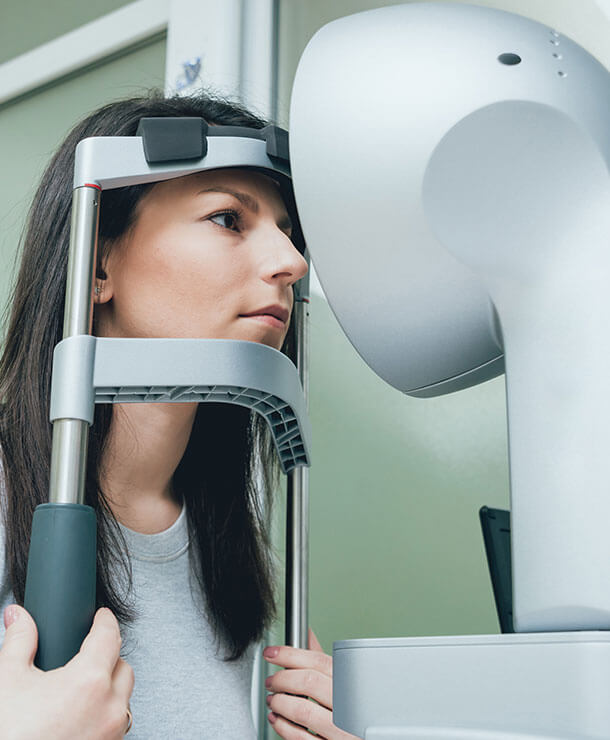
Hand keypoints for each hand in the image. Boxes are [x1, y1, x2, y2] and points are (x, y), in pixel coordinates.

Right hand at [0, 604, 133, 739]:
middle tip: (85, 654)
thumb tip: (19, 617)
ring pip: (124, 698)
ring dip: (109, 688)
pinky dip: (104, 714)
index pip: (110, 636)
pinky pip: (116, 725)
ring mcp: (111, 735)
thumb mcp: (9, 680)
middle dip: (107, 657)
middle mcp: (109, 708)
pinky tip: (80, 715)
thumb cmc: (9, 733)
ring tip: (79, 689)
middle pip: (123, 666)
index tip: (101, 617)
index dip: (105, 621)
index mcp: (89, 682)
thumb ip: (21, 640)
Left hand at [263, 628, 361, 738]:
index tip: (272, 653)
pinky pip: (300, 738)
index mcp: (352, 684)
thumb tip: (305, 632)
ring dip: (280, 702)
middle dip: (282, 679)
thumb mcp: (342, 682)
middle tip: (272, 681)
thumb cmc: (352, 711)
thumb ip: (322, 660)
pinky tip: (278, 719)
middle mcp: (349, 706)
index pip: (319, 661)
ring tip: (273, 699)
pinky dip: (282, 726)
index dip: (289, 654)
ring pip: (302, 710)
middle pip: (309, 682)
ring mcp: (341, 730)